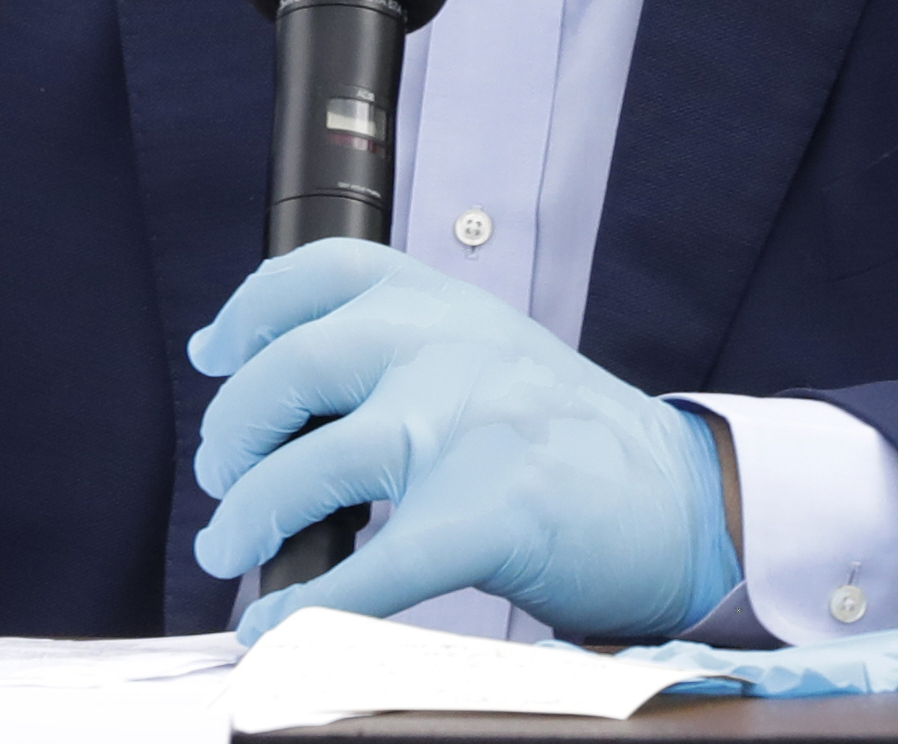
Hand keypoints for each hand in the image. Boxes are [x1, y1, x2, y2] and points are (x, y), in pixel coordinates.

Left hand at [190, 240, 738, 643]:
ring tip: (231, 549)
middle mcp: (445, 347)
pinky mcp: (488, 514)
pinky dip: (309, 604)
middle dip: (233, 432)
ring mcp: (465, 427)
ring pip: (311, 468)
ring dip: (249, 519)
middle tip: (220, 477)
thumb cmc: (572, 435)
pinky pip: (370, 567)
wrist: (683, 497)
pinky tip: (276, 623)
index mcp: (442, 301)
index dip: (247, 313)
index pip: (316, 273)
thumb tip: (268, 377)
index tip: (214, 353)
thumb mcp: (486, 347)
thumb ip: (398, 346)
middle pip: (289, 371)